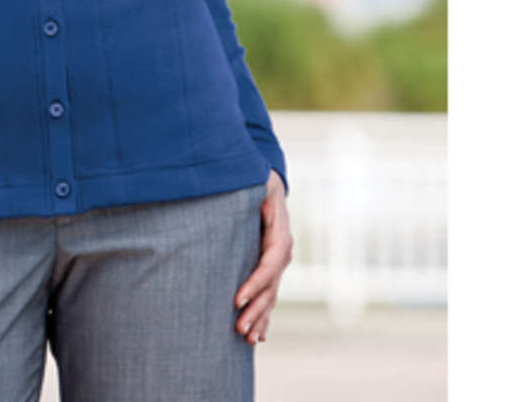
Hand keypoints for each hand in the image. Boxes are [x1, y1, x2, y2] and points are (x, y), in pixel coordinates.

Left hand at [232, 169, 292, 343]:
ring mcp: (279, 262)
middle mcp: (283, 252)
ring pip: (271, 295)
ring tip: (247, 339)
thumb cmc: (258, 180)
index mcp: (280, 234)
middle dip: (256, 310)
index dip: (255, 283)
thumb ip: (255, 190)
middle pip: (271, 286)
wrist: (269, 182)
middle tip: (238, 329)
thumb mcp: (259, 182)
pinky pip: (269, 295)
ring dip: (260, 318)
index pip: (269, 264)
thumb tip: (247, 192)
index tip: (236, 299)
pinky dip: (265, 316)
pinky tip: (259, 336)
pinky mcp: (271, 268)